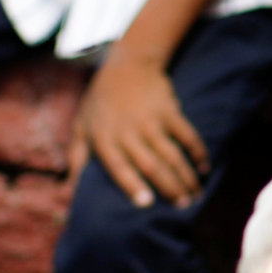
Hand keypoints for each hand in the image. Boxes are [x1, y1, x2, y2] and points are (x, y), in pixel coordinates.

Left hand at [81, 51, 206, 208]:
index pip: (118, 167)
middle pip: (150, 165)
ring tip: (195, 195)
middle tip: (183, 207)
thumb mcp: (81, 127)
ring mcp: (149, 119)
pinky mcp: (168, 109)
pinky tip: (204, 167)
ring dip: (186, 176)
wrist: (126, 65)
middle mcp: (127, 131)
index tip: (146, 204)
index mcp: (104, 139)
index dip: (132, 186)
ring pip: (171, 154)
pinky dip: (197, 151)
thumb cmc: (100, 102)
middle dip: (169, 188)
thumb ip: (76, 159)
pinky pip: (186, 134)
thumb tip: (67, 190)